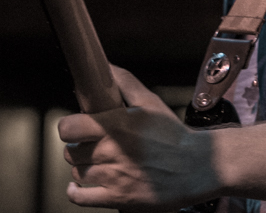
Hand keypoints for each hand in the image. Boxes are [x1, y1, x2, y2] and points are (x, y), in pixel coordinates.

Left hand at [58, 66, 220, 209]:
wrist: (197, 166)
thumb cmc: (173, 134)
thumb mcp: (151, 102)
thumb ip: (124, 83)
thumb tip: (105, 66)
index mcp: (116, 125)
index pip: (68, 128)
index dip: (69, 127)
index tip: (77, 127)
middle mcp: (112, 152)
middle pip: (70, 152)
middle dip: (78, 147)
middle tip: (91, 145)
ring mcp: (114, 177)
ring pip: (77, 173)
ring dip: (83, 168)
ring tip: (97, 163)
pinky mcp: (119, 198)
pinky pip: (82, 198)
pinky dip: (76, 192)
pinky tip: (80, 185)